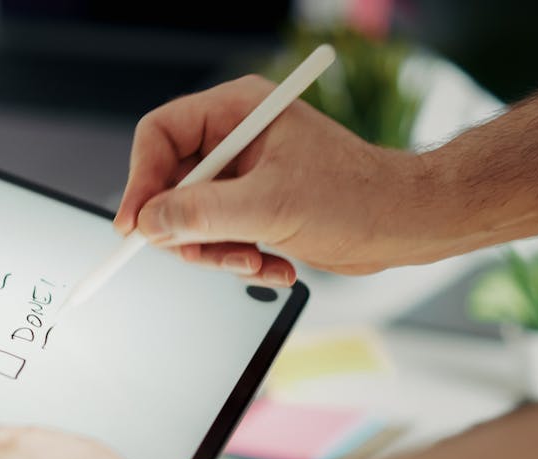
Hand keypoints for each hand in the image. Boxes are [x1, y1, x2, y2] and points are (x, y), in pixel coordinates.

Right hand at [113, 75, 437, 279]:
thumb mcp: (270, 207)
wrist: (403, 226)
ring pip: (190, 218)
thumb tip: (148, 222)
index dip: (140, 180)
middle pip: (169, 184)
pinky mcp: (251, 206)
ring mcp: (242, 175)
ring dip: (216, 253)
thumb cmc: (355, 199)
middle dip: (187, 230)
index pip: (159, 135)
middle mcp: (234, 139)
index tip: (134, 226)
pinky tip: (274, 267)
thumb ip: (202, 214)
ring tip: (255, 264)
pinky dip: (237, 259)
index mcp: (237, 112)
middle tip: (205, 256)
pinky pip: (216, 236)